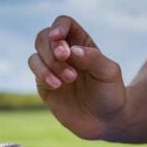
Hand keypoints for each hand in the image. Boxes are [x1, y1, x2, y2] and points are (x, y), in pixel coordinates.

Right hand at [28, 16, 127, 139]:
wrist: (105, 121)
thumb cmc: (110, 93)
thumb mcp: (108, 73)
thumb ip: (92, 58)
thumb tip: (71, 50)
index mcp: (81, 44)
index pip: (64, 24)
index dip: (58, 27)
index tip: (58, 38)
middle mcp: (64, 54)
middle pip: (44, 37)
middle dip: (52, 47)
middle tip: (65, 57)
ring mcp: (52, 69)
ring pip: (36, 54)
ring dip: (50, 63)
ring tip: (69, 78)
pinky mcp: (44, 85)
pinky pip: (36, 71)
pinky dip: (43, 74)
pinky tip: (58, 85)